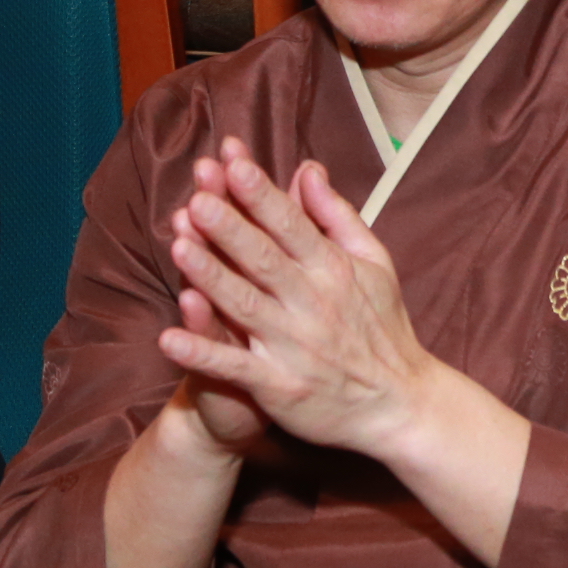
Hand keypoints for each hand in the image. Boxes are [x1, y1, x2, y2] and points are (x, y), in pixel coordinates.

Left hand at [159, 141, 441, 464]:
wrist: (398, 404)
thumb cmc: (383, 326)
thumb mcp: (374, 262)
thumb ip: (337, 215)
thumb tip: (307, 169)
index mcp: (334, 269)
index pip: (291, 224)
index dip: (261, 193)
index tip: (233, 163)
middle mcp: (312, 303)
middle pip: (264, 259)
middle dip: (230, 228)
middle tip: (198, 197)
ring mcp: (293, 346)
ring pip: (244, 305)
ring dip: (210, 277)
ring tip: (179, 247)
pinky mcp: (279, 387)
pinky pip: (234, 367)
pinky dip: (202, 353)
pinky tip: (169, 338)